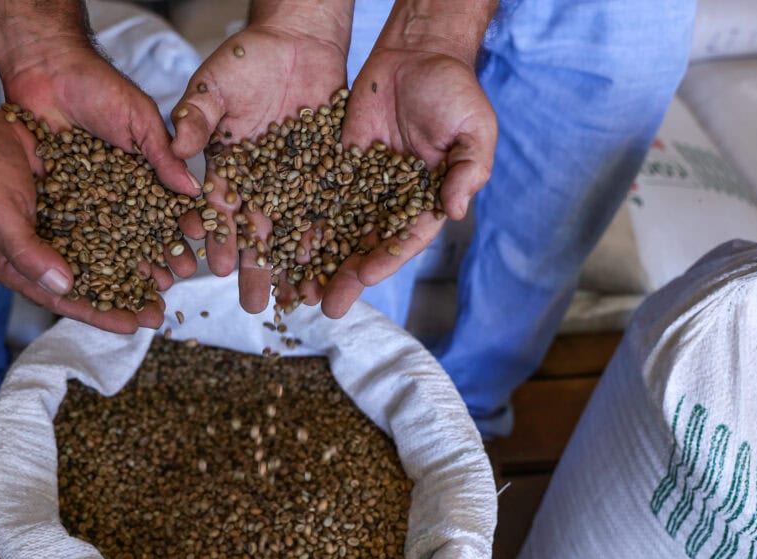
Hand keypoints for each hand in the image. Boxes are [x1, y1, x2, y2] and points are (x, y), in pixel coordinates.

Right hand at [0, 47, 202, 332]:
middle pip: (88, 284)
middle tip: (158, 312)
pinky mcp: (70, 201)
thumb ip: (28, 252)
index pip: (63, 299)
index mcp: (18, 265)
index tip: (132, 325)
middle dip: (123, 298)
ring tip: (164, 280)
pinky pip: (104, 222)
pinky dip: (128, 232)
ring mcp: (56, 226)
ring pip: (101, 255)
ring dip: (132, 268)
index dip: (98, 314)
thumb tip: (65, 285)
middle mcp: (41, 251)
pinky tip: (153, 238)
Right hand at [170, 26, 347, 312]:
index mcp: (224, 171)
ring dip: (294, 267)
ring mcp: (291, 184)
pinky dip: (327, 239)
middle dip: (255, 271)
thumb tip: (177, 146)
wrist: (296, 41)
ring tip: (298, 302)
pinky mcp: (323, 176)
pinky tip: (331, 267)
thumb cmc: (244, 60)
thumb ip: (196, 116)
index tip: (217, 267)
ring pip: (292, 233)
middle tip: (255, 306)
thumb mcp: (212, 86)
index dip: (219, 240)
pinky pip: (325, 213)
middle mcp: (256, 185)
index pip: (219, 212)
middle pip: (255, 235)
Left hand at [321, 49, 496, 317]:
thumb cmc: (454, 90)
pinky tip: (282, 246)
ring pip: (338, 232)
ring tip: (298, 291)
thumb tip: (454, 210)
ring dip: (320, 262)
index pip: (404, 238)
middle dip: (347, 277)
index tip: (364, 275)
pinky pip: (317, 200)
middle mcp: (392, 202)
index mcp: (427, 201)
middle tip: (326, 306)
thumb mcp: (474, 128)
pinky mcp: (337, 167)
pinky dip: (302, 224)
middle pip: (367, 247)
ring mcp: (363, 187)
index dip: (385, 258)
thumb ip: (467, 170)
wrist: (416, 54)